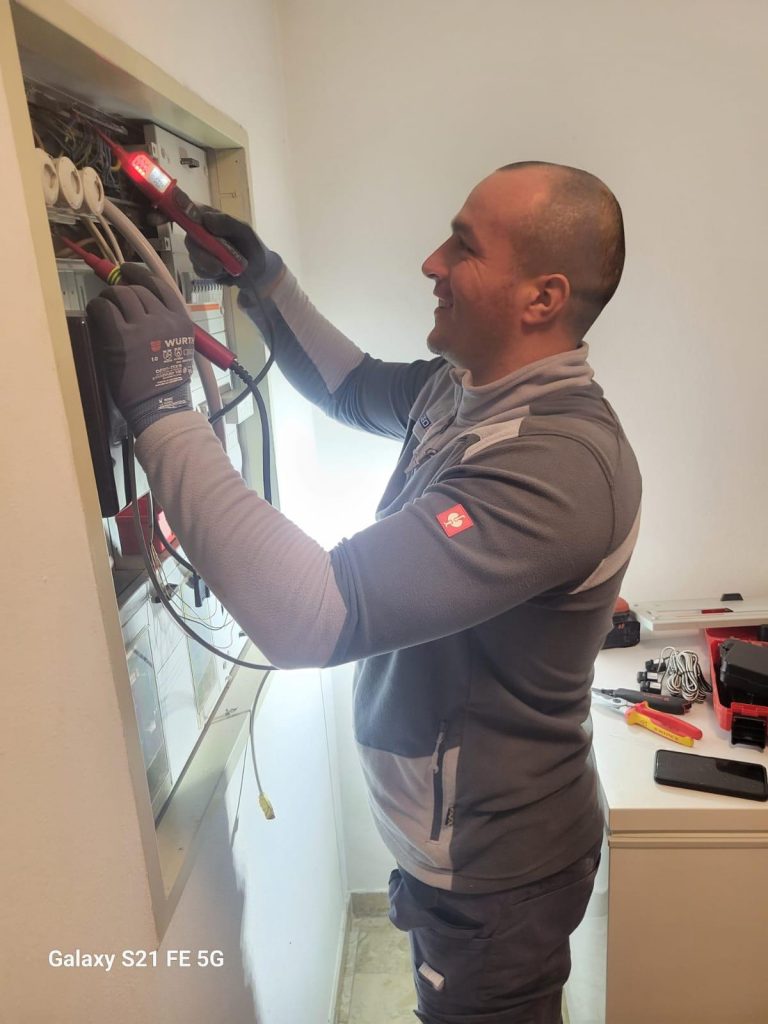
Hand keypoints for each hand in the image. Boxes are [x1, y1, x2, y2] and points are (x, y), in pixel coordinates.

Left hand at [86, 264, 195, 436]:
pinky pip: (103, 308)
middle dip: (121, 290)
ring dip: (108, 298)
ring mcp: (142, 327)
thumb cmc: (168, 383)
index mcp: (181, 322)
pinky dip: (96, 307)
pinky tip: (95, 314)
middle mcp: (164, 319)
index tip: (127, 271)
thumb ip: (167, 325)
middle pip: (137, 289)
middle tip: (111, 298)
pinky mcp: (121, 337)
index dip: (139, 274)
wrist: (161, 406)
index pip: (160, 285)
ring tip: (104, 307)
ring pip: (120, 294)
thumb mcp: (179, 347)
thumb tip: (144, 305)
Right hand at [183, 207, 283, 296]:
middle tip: (218, 264)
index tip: (195, 228)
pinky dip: (212, 274)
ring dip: (210, 265)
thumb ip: (227, 222)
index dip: (185, 215)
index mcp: (209, 216)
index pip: (189, 209)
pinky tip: (224, 272)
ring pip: (193, 257)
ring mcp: (199, 248)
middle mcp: (200, 231)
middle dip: (202, 253)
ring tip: (227, 268)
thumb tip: (205, 218)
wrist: (258, 272)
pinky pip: (199, 270)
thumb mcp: (244, 231)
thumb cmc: (252, 246)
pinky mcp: (200, 265)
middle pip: (190, 239)